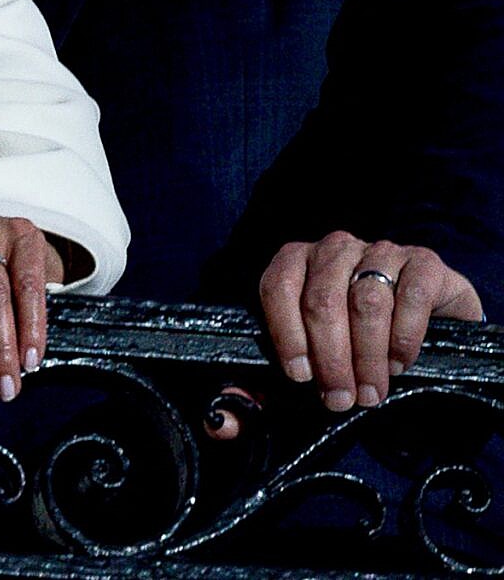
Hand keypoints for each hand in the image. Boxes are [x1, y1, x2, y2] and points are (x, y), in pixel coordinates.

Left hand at [260, 233, 483, 412]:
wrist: (433, 319)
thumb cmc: (358, 337)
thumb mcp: (315, 351)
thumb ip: (272, 377)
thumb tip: (233, 417)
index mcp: (297, 261)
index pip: (277, 288)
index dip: (286, 334)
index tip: (301, 376)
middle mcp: (335, 249)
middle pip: (322, 301)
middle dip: (330, 357)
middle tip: (340, 398)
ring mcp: (380, 250)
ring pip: (365, 302)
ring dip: (367, 356)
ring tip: (371, 391)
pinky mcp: (423, 262)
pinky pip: (410, 297)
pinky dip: (403, 337)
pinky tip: (400, 363)